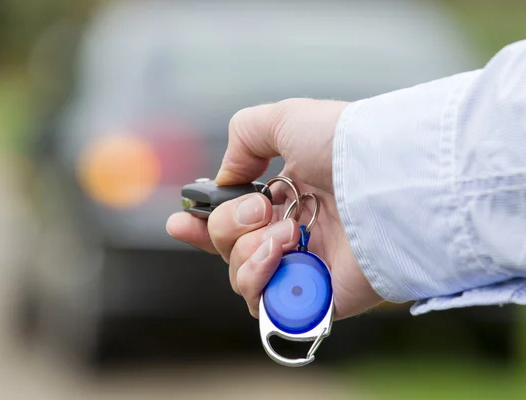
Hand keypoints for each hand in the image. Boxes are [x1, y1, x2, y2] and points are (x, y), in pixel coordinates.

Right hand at [166, 98, 383, 319]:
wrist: (386, 177)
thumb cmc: (342, 143)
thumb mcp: (284, 118)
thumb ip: (244, 137)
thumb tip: (226, 178)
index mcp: (283, 197)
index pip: (233, 220)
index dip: (202, 224)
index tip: (180, 221)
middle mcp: (292, 233)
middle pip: (227, 248)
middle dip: (227, 226)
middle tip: (261, 208)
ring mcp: (304, 267)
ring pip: (241, 277)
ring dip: (249, 252)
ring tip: (285, 233)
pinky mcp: (318, 298)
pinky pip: (267, 306)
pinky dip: (263, 281)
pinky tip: (283, 255)